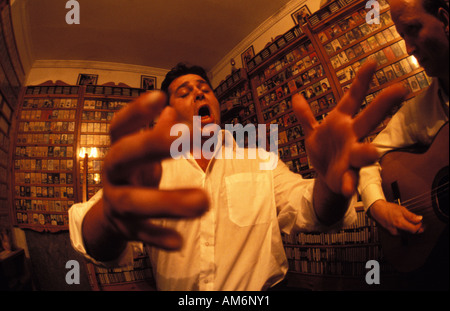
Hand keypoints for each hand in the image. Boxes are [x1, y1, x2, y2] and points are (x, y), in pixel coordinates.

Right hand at [86, 91, 207, 254]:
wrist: (112, 212)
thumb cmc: (136, 172)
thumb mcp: (143, 151)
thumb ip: (158, 132)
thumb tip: (172, 109)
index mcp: (117, 151)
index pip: (118, 128)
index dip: (135, 113)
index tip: (160, 96)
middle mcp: (112, 174)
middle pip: (123, 157)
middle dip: (155, 145)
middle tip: (195, 135)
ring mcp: (116, 202)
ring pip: (134, 202)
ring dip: (169, 201)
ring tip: (204, 202)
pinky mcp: (126, 229)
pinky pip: (141, 234)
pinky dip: (159, 237)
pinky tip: (180, 242)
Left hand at [293, 60, 408, 197]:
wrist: (326, 177)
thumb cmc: (324, 150)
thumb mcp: (312, 132)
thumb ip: (305, 116)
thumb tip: (295, 97)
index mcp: (341, 122)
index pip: (353, 98)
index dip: (362, 81)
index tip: (373, 62)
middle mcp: (351, 136)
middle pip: (368, 118)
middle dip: (383, 104)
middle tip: (400, 89)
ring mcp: (351, 156)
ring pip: (363, 151)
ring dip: (367, 152)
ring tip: (372, 152)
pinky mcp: (347, 176)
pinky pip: (349, 179)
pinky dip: (349, 183)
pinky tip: (348, 188)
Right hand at [369, 200, 423, 234]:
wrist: (377, 209)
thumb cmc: (387, 208)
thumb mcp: (401, 209)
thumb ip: (411, 215)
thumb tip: (419, 219)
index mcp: (399, 223)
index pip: (414, 229)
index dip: (418, 226)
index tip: (419, 223)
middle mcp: (396, 230)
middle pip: (410, 232)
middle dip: (414, 228)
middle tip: (416, 223)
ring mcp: (392, 232)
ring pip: (405, 233)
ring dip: (408, 229)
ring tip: (407, 222)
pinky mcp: (390, 233)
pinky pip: (400, 233)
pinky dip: (402, 229)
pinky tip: (401, 224)